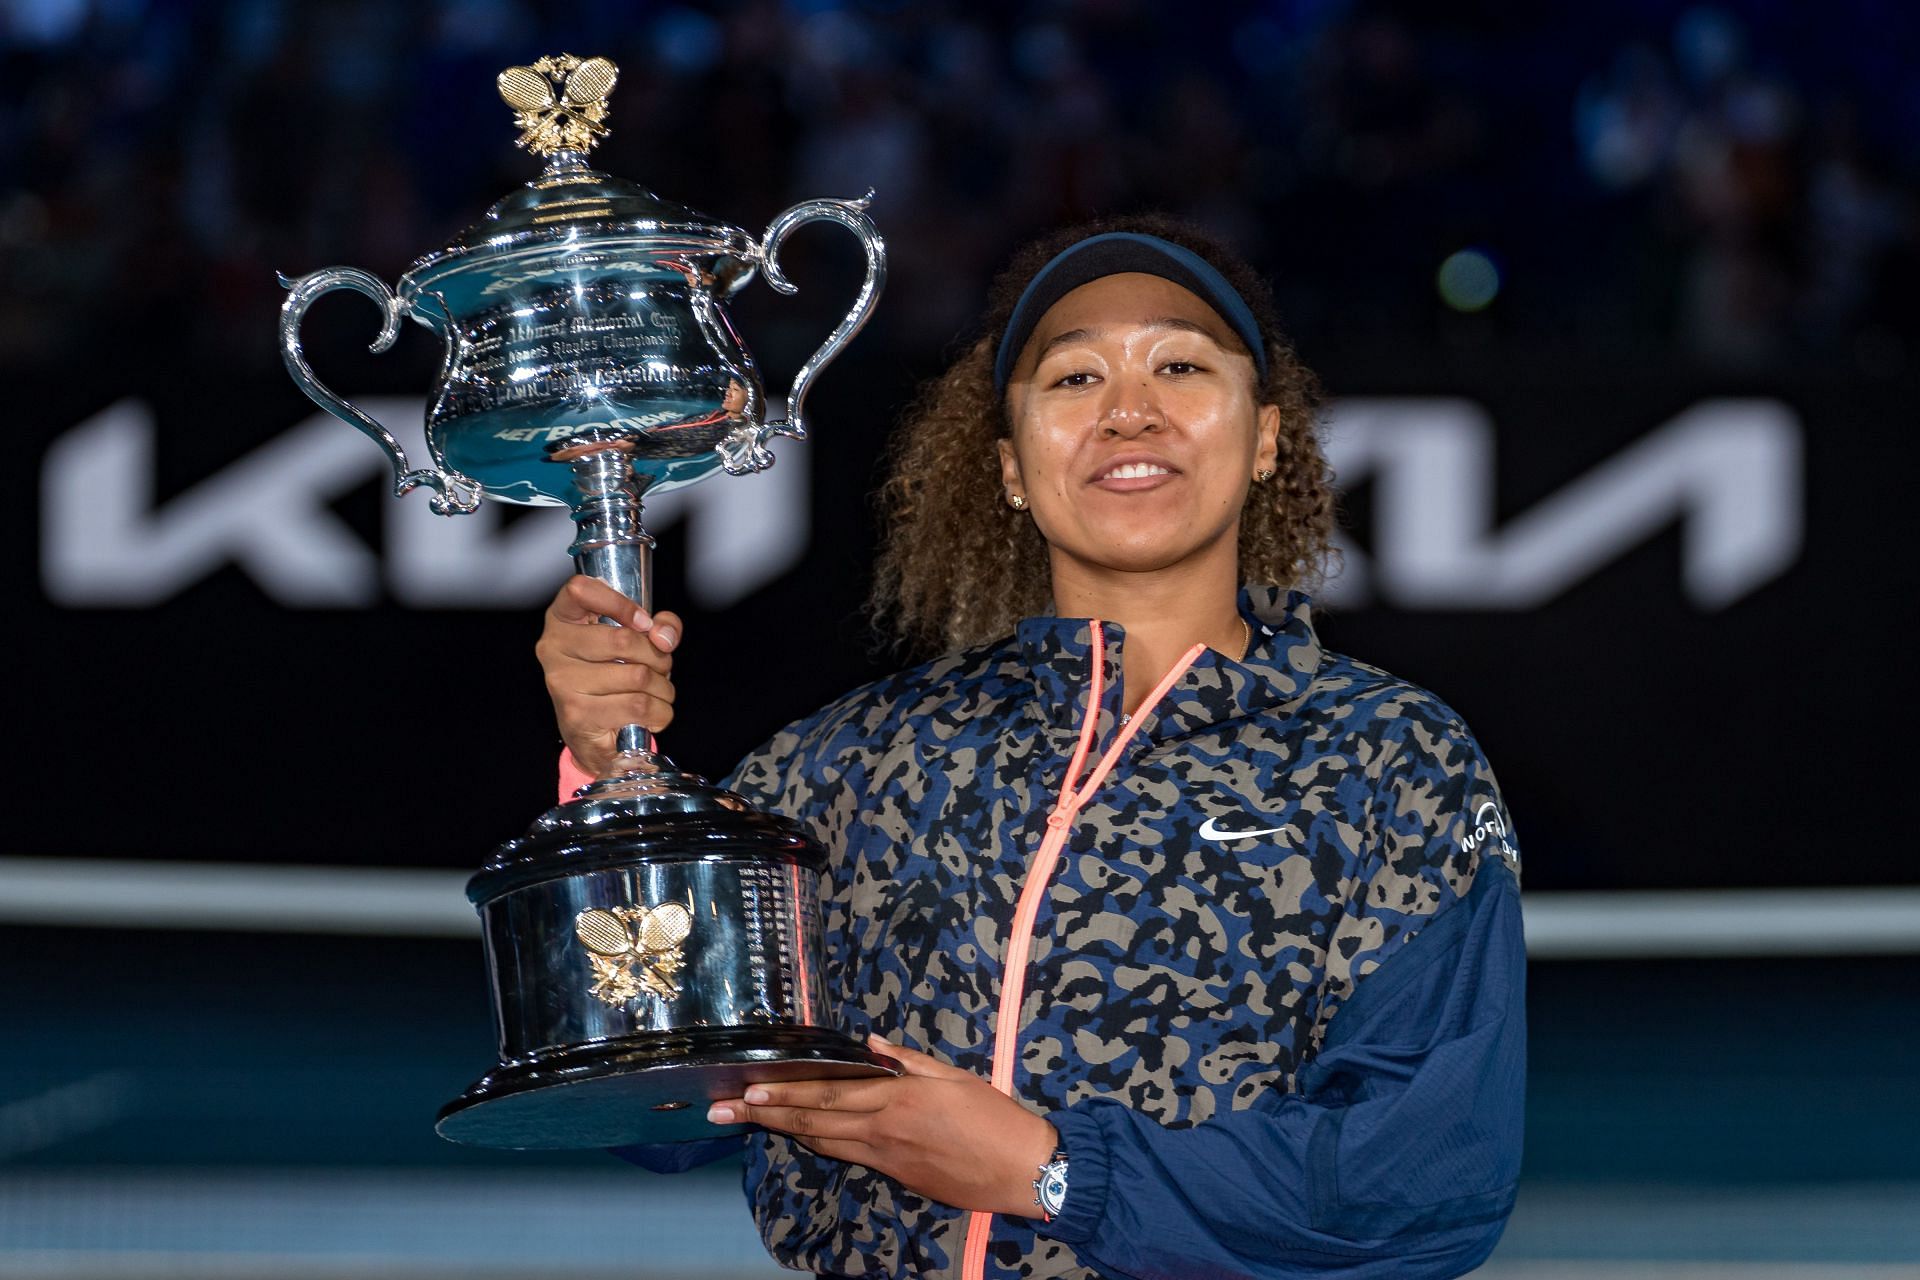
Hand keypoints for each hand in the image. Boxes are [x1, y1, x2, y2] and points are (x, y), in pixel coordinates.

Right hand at [534, 575, 682, 776]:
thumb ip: (660, 628)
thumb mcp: (639, 642)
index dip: (620, 603)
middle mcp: (553, 647)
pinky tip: (652, 714)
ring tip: (657, 692)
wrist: (592, 735)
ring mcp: (562, 682)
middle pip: (622, 639)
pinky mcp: (577, 715)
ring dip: (662, 687)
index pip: (579, 590)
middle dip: (658, 656)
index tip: (644, 622)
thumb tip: (664, 636)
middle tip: (660, 667)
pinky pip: (638, 706)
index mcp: (562, 619)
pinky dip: (660, 712)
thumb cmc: (614, 677)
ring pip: (637, 676)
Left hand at [708, 1035, 1057, 1216]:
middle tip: (721, 1111)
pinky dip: (817, 1143)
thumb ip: (909, 1061)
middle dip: (763, 1115)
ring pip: (822, 1143)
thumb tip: (872, 1045)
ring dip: (781, 1131)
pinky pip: (845, 1155)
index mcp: (896, 1100)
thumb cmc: (995, 1118)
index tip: (747, 1089)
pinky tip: (799, 1137)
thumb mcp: (955, 1077)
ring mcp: (884, 1158)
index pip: (826, 1094)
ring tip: (746, 1122)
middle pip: (811, 1123)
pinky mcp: (894, 1175)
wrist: (1020, 1171)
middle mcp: (880, 1132)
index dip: (783, 1093)